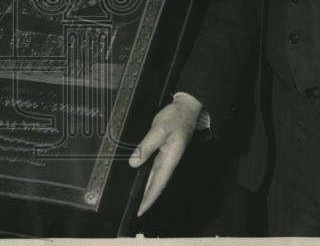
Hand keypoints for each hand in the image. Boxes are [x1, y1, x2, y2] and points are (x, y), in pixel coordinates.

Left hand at [128, 94, 201, 215]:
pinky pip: (153, 167)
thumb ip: (146, 146)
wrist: (186, 108)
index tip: (140, 210)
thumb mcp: (159, 129)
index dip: (149, 199)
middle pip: (155, 184)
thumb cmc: (176, 118)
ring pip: (154, 177)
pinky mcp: (163, 151)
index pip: (157, 184)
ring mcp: (166, 157)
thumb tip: (134, 162)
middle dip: (145, 198)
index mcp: (169, 160)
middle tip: (133, 209)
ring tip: (134, 198)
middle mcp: (168, 161)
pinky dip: (146, 175)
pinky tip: (139, 176)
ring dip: (145, 188)